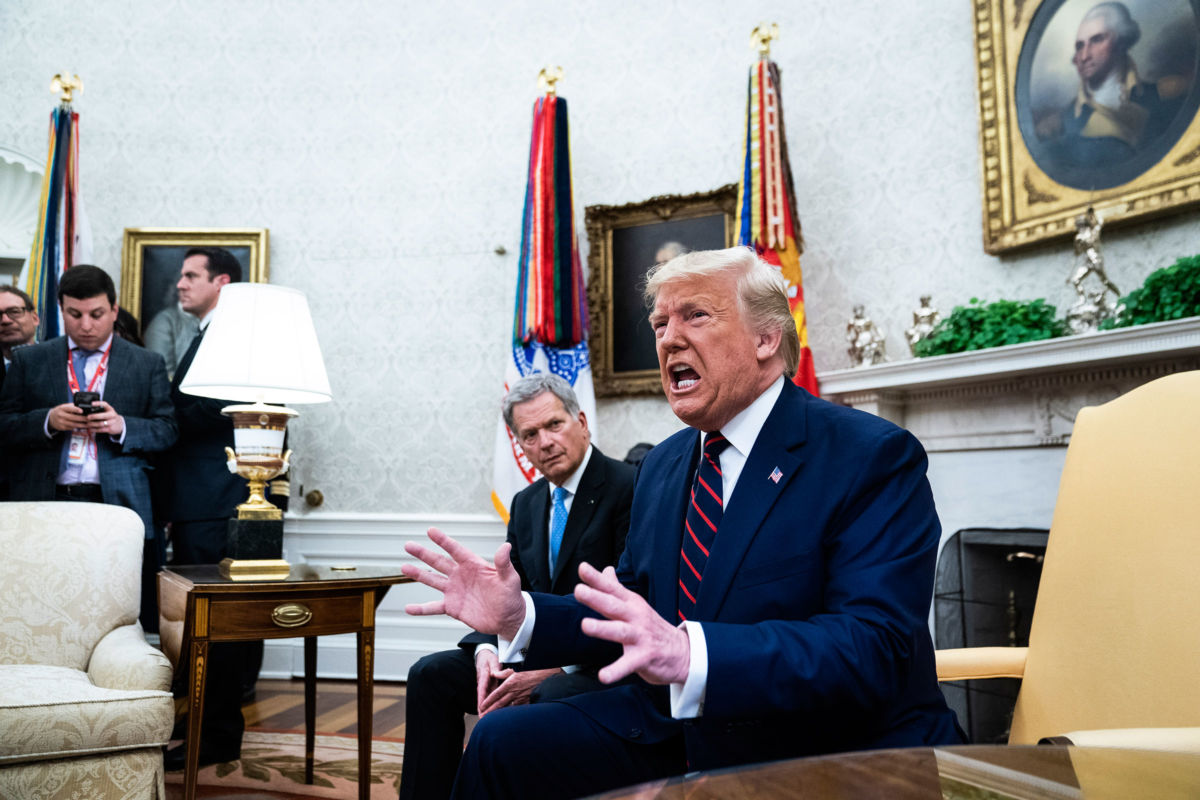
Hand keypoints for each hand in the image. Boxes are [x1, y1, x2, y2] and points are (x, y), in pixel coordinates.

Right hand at [48, 402, 88, 431]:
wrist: (51, 418)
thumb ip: (73, 406)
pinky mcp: (62, 427)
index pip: (69, 408)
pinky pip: (71, 428)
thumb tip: (84, 406)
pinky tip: (83, 427)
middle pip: (73, 418)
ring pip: (73, 424)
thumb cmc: (61, 411)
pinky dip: (78, 428)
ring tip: (88, 424)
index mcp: (62, 408)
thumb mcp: (64, 406)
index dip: (76, 410)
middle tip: (90, 419)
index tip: (82, 411)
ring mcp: (61, 422)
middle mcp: (61, 415)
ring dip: (82, 425)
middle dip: (82, 419)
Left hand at [85, 401, 123, 436]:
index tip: (92, 404)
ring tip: (87, 424)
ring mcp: (112, 422)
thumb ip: (100, 410)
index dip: (98, 403)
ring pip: (100, 424)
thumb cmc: (110, 417)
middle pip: (103, 416)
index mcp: (110, 409)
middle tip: (88, 417)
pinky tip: (90, 429)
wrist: (119, 424)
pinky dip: (94, 429)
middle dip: (94, 416)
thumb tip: (88, 411)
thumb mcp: (108, 411)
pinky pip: (101, 429)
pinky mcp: (110, 429)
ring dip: (92, 424)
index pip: (105, 404)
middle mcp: (112, 415)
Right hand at [403, 527, 525, 638]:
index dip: (443, 541)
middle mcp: (461, 575)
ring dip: (418, 574)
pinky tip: (408, 608)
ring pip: (432, 580)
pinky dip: (421, 609)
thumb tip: (506, 546)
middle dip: (423, 554)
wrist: (508, 619)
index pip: (456, 550)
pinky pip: (433, 607)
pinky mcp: (452, 607)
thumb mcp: (510, 579)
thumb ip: (504, 564)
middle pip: (439, 562)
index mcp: (473, 565)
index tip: (430, 531)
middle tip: (408, 545)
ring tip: (404, 567)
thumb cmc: (511, 596)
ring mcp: (454, 591)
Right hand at [474, 649, 502, 711]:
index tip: (481, 707)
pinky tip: (491, 711)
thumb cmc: (489, 658)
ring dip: (484, 707)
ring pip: (484, 697)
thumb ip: (496, 668)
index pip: (482, 689)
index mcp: (483, 676)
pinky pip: (488, 695)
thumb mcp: (493, 660)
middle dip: (481, 707)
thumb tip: (498, 673)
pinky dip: (488, 703)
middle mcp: (482, 682)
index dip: (482, 698)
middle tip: (482, 717)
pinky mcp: (487, 686)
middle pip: (481, 696)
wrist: (484, 655)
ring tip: (484, 718)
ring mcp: (484, 685)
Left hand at [478, 667, 560, 716]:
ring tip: (491, 720)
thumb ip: (503, 673)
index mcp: (510, 683)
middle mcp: (514, 692)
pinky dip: (511, 713)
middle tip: (482, 717)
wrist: (546, 676)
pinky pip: (517, 709)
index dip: (488, 701)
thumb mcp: (516, 669)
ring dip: (499, 714)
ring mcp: (521, 698)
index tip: (481, 707)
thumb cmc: (531, 671)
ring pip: (507, 708)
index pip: (496, 694)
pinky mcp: (527, 702)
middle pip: (499, 704)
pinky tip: (507, 717)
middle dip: (490, 711)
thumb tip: (494, 674)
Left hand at [575, 563, 690, 684]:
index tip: (582, 568)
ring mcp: (641, 636)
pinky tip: (603, 676)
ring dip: (603, 628)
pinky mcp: (645, 657)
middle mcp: (635, 617)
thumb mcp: (635, 605)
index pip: (611, 588)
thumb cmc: (652, 627)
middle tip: (579, 591)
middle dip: (596, 598)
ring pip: (620, 631)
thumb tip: (606, 569)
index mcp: (631, 604)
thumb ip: (617, 588)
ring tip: (586, 625)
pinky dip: (616, 670)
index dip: (596, 578)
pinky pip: (628, 664)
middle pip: (613, 606)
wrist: (683, 652)